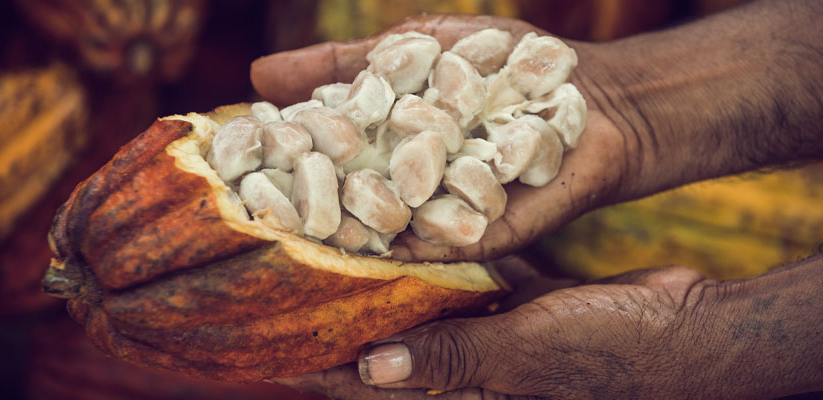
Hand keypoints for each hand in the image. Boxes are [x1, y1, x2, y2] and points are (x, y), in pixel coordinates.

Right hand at [249, 15, 633, 262]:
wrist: (592, 92)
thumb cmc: (507, 61)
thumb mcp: (420, 47)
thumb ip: (346, 61)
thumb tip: (257, 73)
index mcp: (384, 143)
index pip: (320, 154)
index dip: (278, 155)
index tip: (230, 156)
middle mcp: (405, 185)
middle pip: (343, 199)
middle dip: (303, 200)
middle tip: (253, 203)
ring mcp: (441, 214)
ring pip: (385, 228)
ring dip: (349, 229)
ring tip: (305, 228)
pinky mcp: (482, 236)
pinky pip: (441, 243)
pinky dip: (412, 243)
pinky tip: (380, 242)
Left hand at [274, 259, 713, 398]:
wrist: (690, 332)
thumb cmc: (614, 354)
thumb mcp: (527, 355)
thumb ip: (453, 358)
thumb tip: (368, 370)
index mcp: (471, 391)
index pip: (380, 388)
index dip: (328, 372)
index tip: (274, 350)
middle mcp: (477, 366)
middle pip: (396, 342)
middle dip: (353, 315)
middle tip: (302, 274)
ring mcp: (503, 333)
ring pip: (434, 306)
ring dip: (398, 280)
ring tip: (349, 239)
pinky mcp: (530, 303)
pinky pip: (479, 279)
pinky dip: (455, 256)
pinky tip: (428, 221)